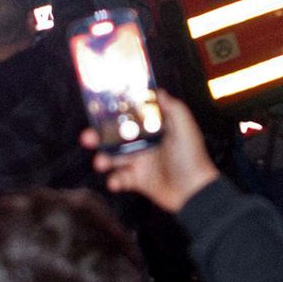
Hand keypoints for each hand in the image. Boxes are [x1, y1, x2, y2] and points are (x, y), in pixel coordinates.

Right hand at [81, 90, 220, 213]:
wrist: (194, 190)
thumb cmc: (192, 156)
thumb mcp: (185, 126)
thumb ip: (172, 107)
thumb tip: (158, 91)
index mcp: (152, 129)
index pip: (129, 117)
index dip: (113, 114)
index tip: (99, 109)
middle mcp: (143, 143)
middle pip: (115, 137)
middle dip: (99, 136)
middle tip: (88, 137)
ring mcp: (139, 162)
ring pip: (113, 158)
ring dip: (103, 159)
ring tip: (100, 162)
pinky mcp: (137, 181)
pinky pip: (119, 179)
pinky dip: (114, 181)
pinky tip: (116, 181)